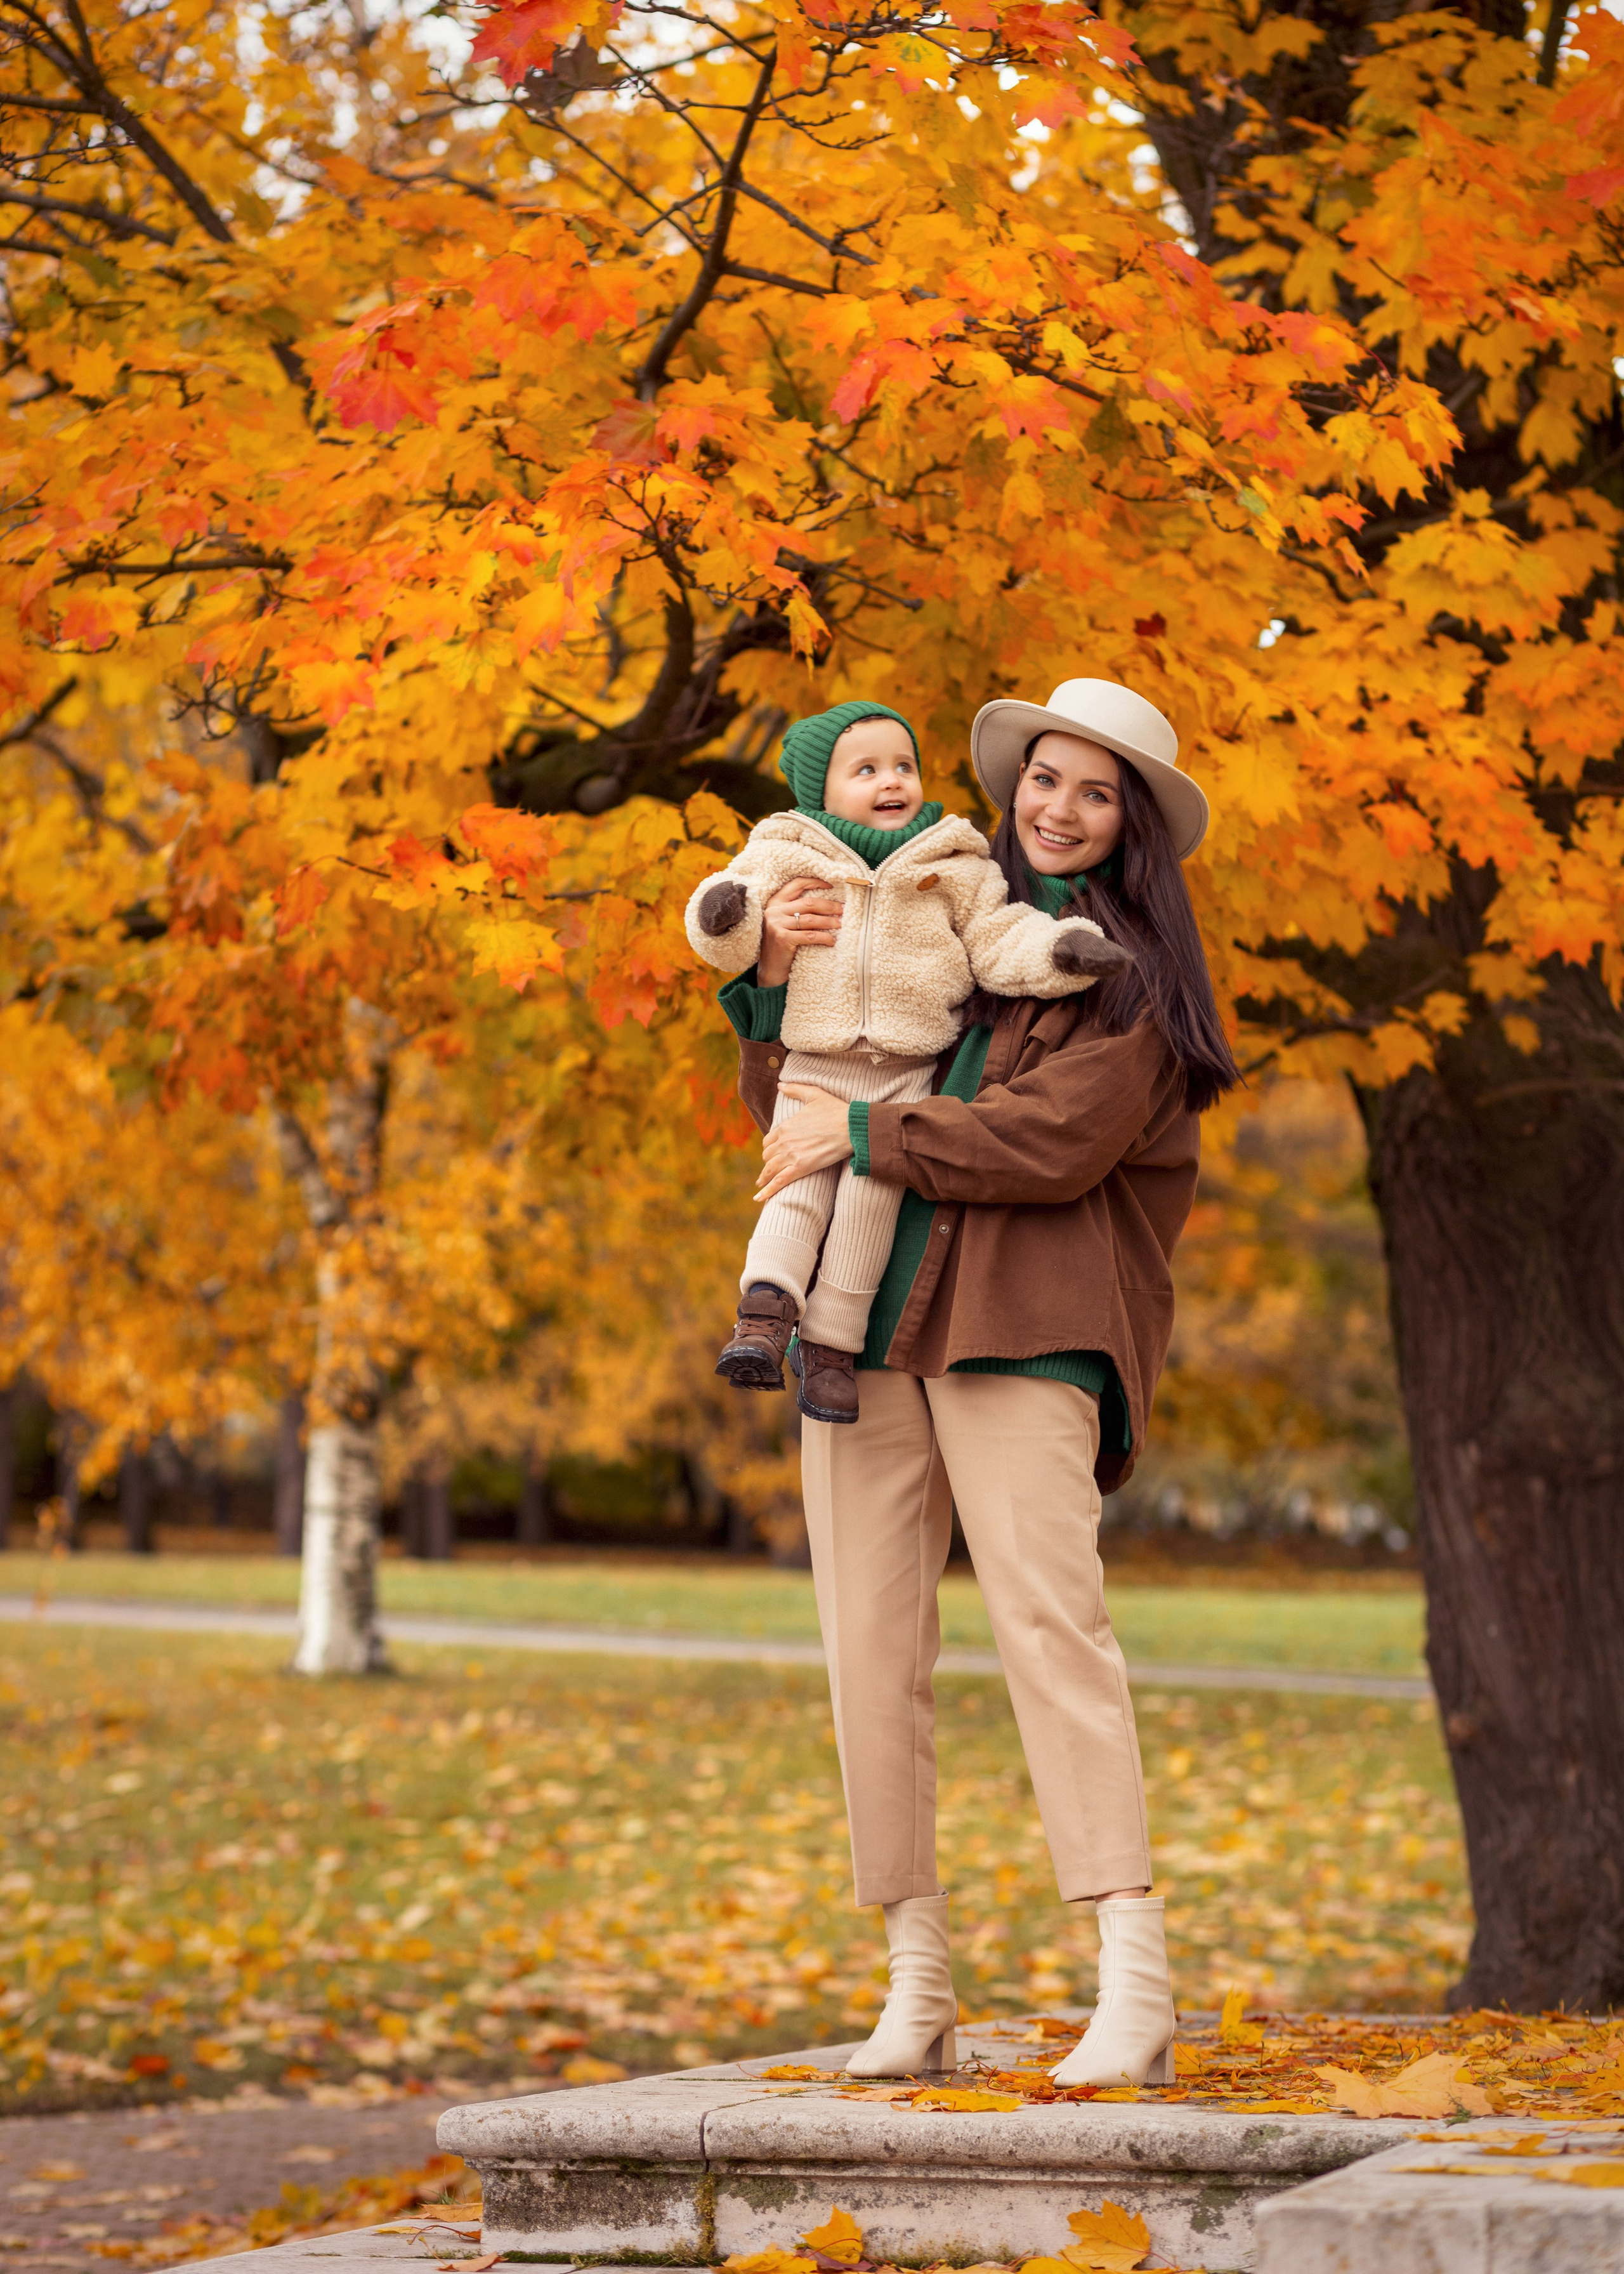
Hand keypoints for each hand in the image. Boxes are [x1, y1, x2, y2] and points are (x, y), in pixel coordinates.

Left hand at [755, 1083, 853, 1203]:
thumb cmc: (836, 1110)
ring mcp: (792, 1155)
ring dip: (765, 1178)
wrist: (851, 1126)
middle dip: (769, 1162)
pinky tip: (759, 1198)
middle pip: (768, 1156)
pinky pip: (779, 1182)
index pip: (768, 1140)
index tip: (774, 1151)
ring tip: (761, 1185)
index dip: (770, 1146)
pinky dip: (767, 1191)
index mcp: (786, 1126)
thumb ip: (795, 1089)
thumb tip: (780, 1085)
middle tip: (771, 1168)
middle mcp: (785, 1141)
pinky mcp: (801, 1168)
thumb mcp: (814, 1094)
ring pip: (770, 1169)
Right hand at [758, 876, 842, 987]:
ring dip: (829, 921)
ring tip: (840, 924)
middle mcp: (774, 911)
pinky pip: (810, 935)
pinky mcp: (782, 939)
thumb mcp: (786, 924)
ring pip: (811, 919)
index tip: (832, 886)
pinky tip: (831, 941)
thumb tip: (828, 903)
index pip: (797, 884)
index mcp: (775, 903)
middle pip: (808, 902)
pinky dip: (824, 938)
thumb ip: (798, 911)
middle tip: (843, 910)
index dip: (815, 882)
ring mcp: (776, 924)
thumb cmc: (783, 946)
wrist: (770, 970)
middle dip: (829, 905)